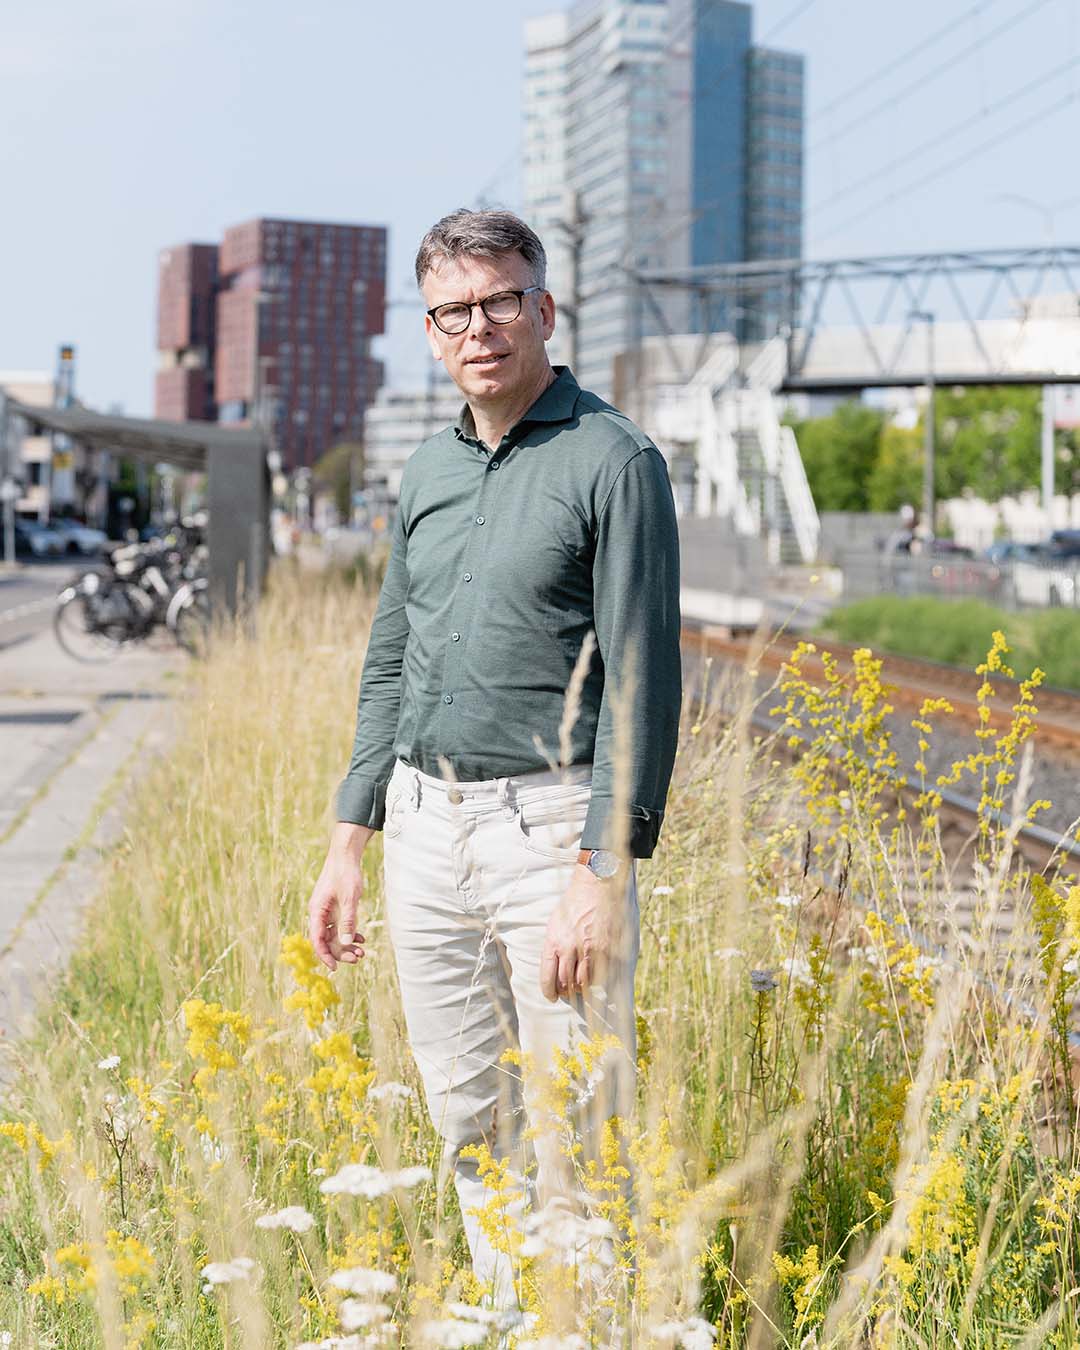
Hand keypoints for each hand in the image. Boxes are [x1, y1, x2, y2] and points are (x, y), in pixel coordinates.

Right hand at [308, 822, 372, 971]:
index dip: (325, 956)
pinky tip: (361, 938)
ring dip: (347, 944)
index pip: (317, 940)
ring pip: (334, 935)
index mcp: (317, 911)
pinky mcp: (335, 908)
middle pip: (326, 940)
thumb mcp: (349, 899)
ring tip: (362, 952)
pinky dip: (349, 933)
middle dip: (341, 952)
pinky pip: (340, 927)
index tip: (334, 968)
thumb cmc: (345, 874)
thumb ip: (348, 921)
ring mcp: (327, 911)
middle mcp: (319, 914)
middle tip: (358, 958)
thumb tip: (346, 944)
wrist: (345, 855)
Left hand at [540, 864, 622, 1000]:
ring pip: (584, 983)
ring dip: (582, 986)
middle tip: (567, 992)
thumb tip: (555, 968)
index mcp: (554, 941)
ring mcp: (591, 950)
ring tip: (582, 983)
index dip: (549, 991)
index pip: (547, 977)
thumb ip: (555, 946)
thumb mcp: (556, 923)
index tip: (552, 996)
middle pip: (565, 983)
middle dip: (565, 991)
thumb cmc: (575, 903)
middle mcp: (570, 948)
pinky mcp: (608, 949)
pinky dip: (598, 978)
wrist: (597, 885)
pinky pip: (602, 974)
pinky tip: (597, 973)